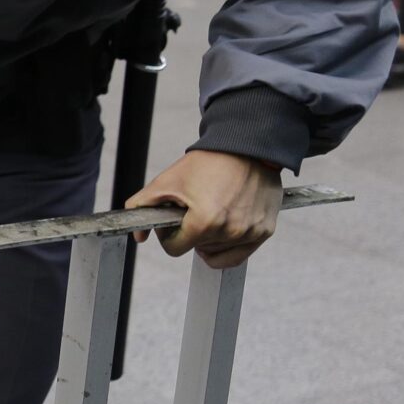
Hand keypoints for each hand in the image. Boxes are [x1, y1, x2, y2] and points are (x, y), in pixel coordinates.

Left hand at [127, 149, 282, 269]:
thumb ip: (142, 206)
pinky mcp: (265, 231)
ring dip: (209, 238)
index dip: (169, 234)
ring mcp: (250, 233)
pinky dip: (226, 247)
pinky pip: (238, 255)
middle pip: (196, 249)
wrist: (246, 148)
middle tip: (194, 209)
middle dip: (190, 232)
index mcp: (204, 222)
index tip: (174, 219)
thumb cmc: (208, 162)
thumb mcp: (166, 181)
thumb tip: (139, 236)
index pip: (175, 249)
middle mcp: (230, 231)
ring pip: (216, 253)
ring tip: (211, 211)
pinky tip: (221, 229)